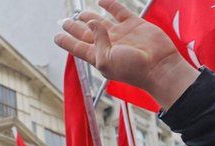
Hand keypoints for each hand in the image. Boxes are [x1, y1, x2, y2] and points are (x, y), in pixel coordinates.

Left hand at [54, 0, 198, 107]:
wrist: (159, 66)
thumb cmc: (132, 69)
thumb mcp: (106, 60)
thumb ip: (96, 41)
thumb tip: (91, 22)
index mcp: (98, 56)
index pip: (77, 47)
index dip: (66, 41)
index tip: (56, 36)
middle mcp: (108, 44)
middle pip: (86, 34)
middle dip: (74, 28)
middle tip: (64, 22)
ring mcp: (121, 34)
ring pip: (101, 22)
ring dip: (89, 17)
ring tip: (79, 13)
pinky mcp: (134, 24)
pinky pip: (119, 11)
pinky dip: (110, 5)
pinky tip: (101, 0)